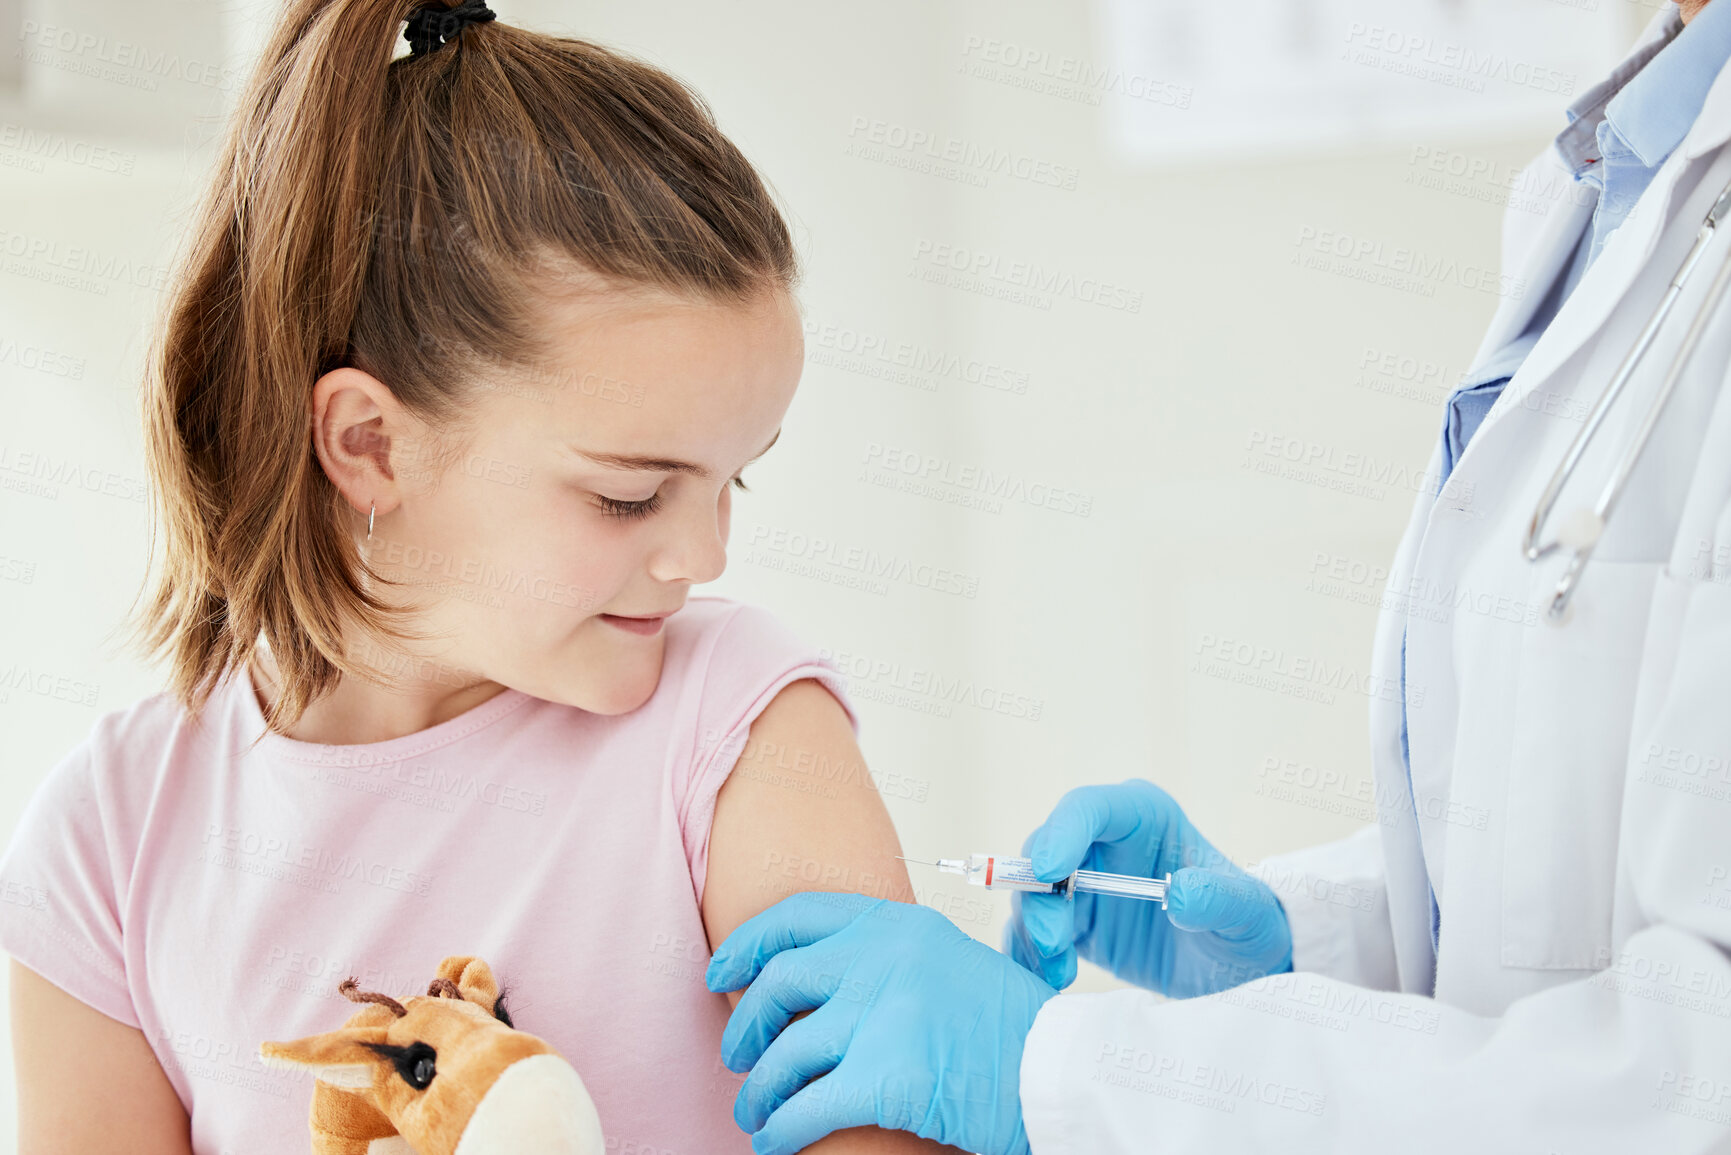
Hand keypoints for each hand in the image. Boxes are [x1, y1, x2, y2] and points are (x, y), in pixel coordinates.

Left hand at [705, 892, 1056, 1154]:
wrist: (1060, 1071)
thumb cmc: (1008, 1027)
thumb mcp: (945, 961)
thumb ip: (886, 960)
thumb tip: (812, 986)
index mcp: (899, 924)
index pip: (799, 916)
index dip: (749, 945)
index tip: (721, 972)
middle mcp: (886, 958)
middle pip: (780, 983)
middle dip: (746, 1024)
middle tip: (736, 1055)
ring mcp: (886, 1015)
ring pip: (787, 1053)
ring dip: (761, 1091)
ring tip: (755, 1112)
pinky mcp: (888, 1076)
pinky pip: (807, 1107)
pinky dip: (782, 1130)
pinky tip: (775, 1142)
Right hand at [1004, 778, 1292, 996]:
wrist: (1238, 969)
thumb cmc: (1246, 925)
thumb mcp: (1245, 913)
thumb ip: (1217, 898)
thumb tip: (1179, 893)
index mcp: (1142, 816)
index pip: (1088, 808)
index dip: (1062, 832)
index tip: (1049, 872)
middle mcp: (1104, 841)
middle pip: (1045, 850)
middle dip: (1039, 894)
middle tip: (1053, 941)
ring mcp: (1083, 882)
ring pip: (1031, 893)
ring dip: (1033, 931)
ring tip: (1060, 972)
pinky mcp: (1072, 922)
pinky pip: (1032, 930)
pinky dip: (1029, 954)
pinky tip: (1049, 980)